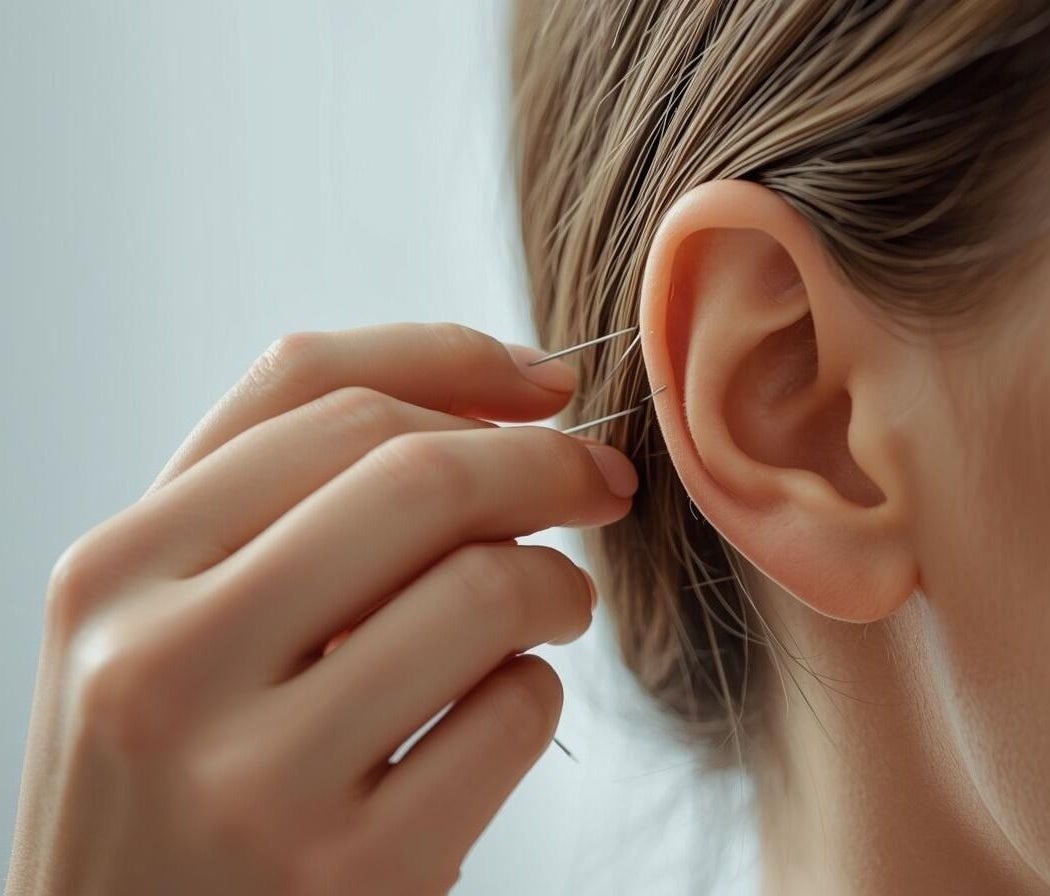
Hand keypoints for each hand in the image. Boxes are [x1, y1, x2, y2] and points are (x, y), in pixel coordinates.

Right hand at [5, 323, 637, 895]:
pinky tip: (504, 707)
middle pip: (413, 472)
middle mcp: (163, 663)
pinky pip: (510, 712)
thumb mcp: (170, 627)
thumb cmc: (172, 783)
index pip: (312, 390)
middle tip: (596, 481)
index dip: (456, 362)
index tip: (544, 384)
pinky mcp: (351, 874)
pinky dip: (537, 690)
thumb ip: (284, 507)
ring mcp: (254, 779)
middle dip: (542, 460)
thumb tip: (493, 396)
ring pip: (482, 587)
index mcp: (114, 573)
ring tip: (555, 607)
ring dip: (556, 583)